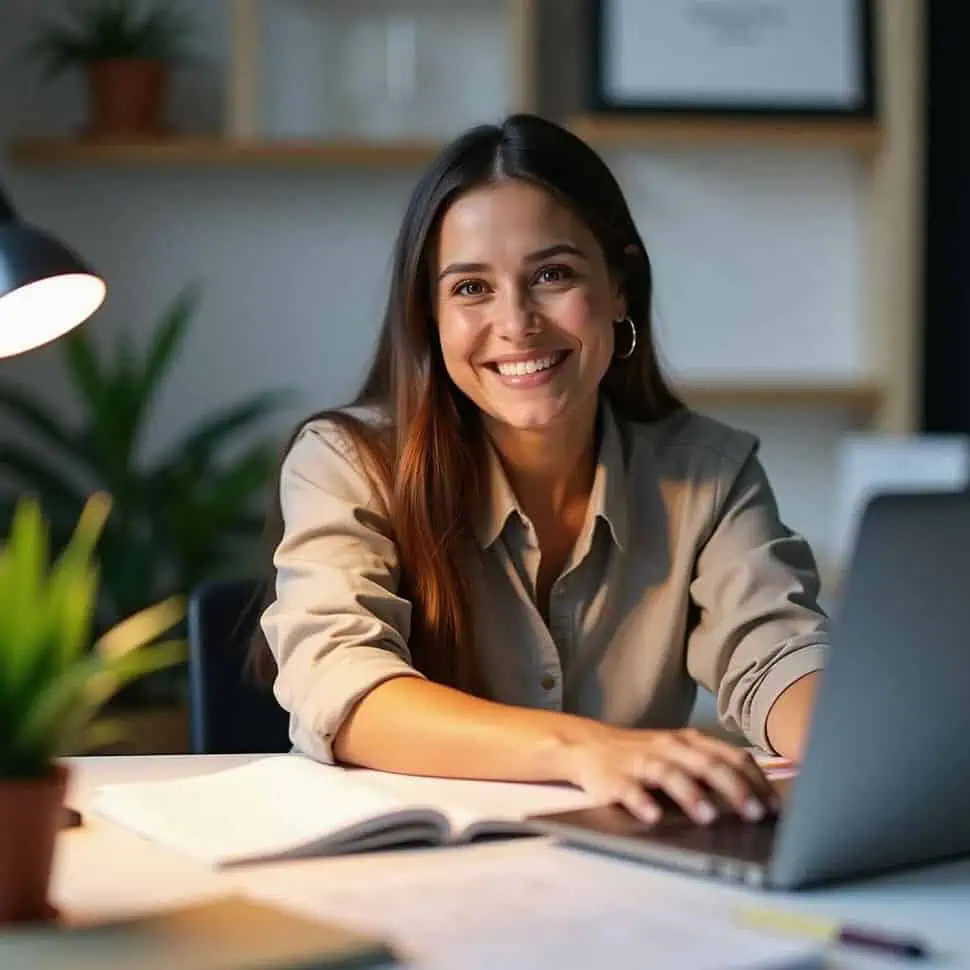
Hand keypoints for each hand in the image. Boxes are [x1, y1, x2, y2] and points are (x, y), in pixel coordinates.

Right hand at [561, 726, 776, 825]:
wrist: (589, 747)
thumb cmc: (646, 758)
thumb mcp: (681, 756)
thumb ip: (713, 771)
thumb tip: (760, 802)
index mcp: (690, 742)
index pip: (731, 756)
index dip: (756, 781)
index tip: (775, 808)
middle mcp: (668, 747)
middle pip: (706, 763)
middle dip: (734, 788)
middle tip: (755, 814)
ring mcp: (640, 760)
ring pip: (669, 773)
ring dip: (690, 794)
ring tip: (707, 817)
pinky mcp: (613, 778)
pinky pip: (629, 788)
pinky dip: (642, 802)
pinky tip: (653, 816)